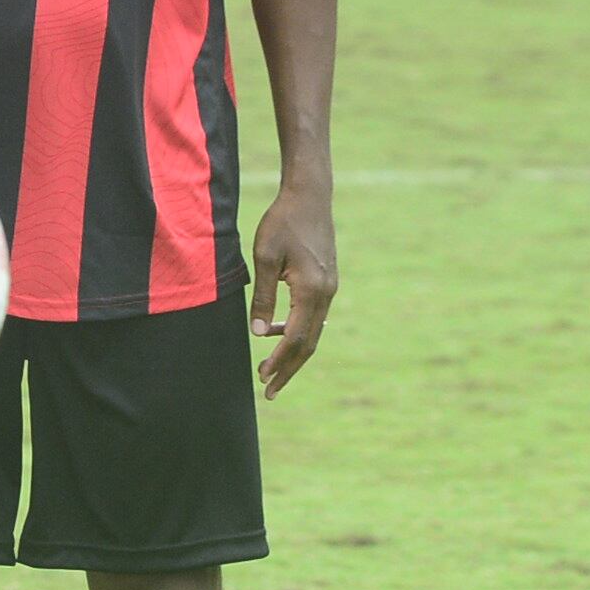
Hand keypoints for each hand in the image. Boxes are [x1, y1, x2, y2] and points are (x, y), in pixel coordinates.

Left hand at [248, 175, 338, 399]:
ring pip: (314, 332)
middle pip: (310, 343)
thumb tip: (259, 334)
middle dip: (289, 369)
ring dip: (293, 353)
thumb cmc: (282, 223)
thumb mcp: (264, 257)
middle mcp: (326, 294)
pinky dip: (298, 332)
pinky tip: (279, 335)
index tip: (263, 378)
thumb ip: (263, 298)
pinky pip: (314, 317)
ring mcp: (330, 289)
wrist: (310, 197)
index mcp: (312, 290)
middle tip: (269, 392)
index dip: (280, 361)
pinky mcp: (327, 283)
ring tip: (270, 369)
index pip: (296, 337)